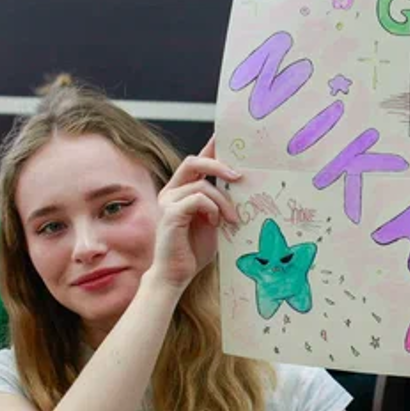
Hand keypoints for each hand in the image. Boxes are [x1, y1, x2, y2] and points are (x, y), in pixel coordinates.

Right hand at [151, 136, 240, 288]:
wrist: (176, 275)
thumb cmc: (194, 250)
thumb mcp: (215, 221)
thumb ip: (221, 203)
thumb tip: (241, 186)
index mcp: (182, 191)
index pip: (197, 162)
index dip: (211, 147)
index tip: (226, 135)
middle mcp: (171, 192)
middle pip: (194, 162)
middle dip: (219, 164)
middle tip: (239, 177)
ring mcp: (168, 201)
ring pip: (201, 184)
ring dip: (223, 201)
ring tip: (233, 218)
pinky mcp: (169, 214)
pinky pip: (196, 199)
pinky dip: (212, 209)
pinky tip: (216, 223)